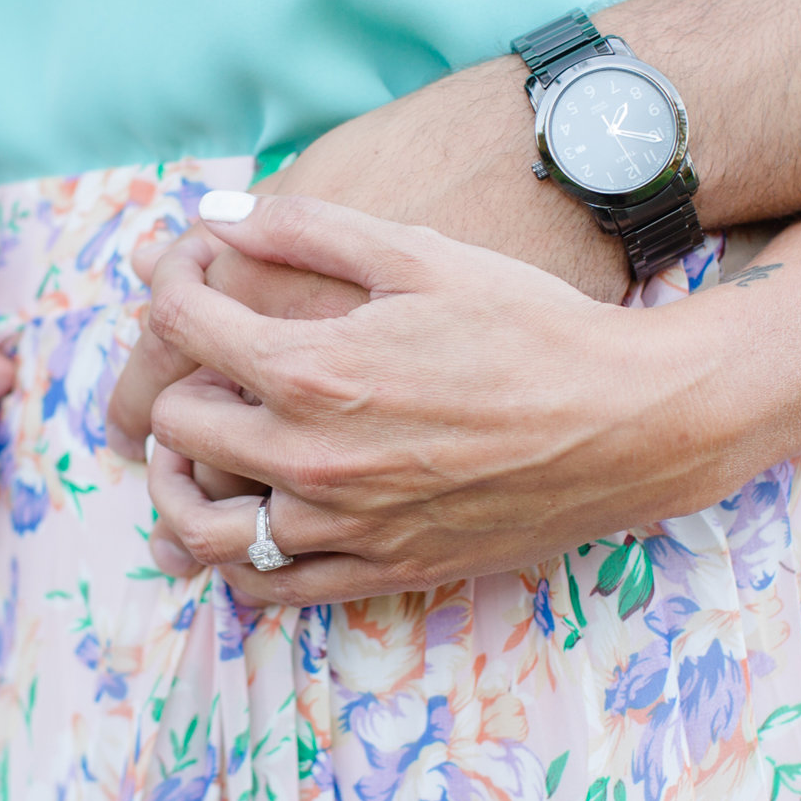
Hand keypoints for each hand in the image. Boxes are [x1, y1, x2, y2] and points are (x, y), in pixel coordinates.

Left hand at [136, 193, 765, 603]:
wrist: (631, 421)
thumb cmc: (532, 326)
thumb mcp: (421, 254)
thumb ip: (307, 228)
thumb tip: (216, 213)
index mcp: (314, 369)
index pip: (183, 325)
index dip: (169, 285)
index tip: (187, 276)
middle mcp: (314, 458)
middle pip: (177, 427)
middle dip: (176, 384)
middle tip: (205, 364)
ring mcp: (346, 526)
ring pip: (202, 529)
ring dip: (179, 485)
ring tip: (196, 453)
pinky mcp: (383, 570)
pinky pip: (271, 588)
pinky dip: (236, 558)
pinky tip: (247, 519)